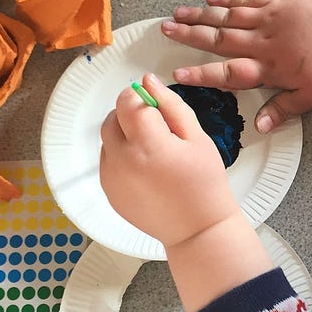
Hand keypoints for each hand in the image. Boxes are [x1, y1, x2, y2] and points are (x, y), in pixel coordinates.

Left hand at [99, 75, 239, 247]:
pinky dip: (121, 157)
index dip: (140, 97)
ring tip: (153, 152)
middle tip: (156, 129)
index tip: (154, 107)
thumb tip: (148, 81)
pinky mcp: (109, 192)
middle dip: (129, 115)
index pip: (127, 101)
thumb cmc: (205, 184)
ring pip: (107, 140)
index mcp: (148, 144)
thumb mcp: (197, 138)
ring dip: (124, 136)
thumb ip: (171, 106)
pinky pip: (108, 162)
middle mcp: (123, 160)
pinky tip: (146, 170)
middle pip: (111, 119)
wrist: (197, 230)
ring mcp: (112, 178)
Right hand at [161, 0, 311, 132]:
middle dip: (190, 35)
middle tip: (164, 30)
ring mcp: (269, 18)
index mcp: (269, 68)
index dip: (202, 75)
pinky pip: (247, 0)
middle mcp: (263, 41)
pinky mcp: (279, 3)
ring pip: (228, 16)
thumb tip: (259, 128)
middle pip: (219, 38)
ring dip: (201, 14)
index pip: (228, 73)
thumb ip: (284, 110)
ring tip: (177, 12)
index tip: (177, 75)